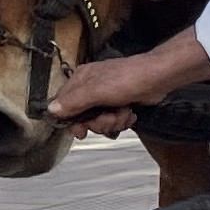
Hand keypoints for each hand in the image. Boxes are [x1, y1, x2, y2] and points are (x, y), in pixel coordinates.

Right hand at [49, 36, 209, 134]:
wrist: (157, 79)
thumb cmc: (128, 78)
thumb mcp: (96, 91)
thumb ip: (73, 102)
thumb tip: (51, 109)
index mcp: (81, 80)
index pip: (64, 104)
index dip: (71, 120)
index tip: (80, 130)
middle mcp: (91, 87)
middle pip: (83, 117)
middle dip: (98, 123)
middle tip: (108, 118)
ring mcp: (105, 96)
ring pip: (99, 121)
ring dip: (112, 122)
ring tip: (122, 113)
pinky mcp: (119, 103)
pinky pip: (113, 120)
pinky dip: (122, 120)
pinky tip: (129, 113)